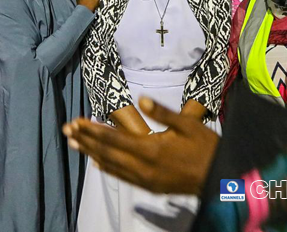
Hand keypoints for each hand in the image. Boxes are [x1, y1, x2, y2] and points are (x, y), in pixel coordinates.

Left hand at [63, 97, 219, 194]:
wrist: (219, 179)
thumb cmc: (205, 148)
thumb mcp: (188, 125)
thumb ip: (163, 113)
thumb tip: (142, 99)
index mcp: (151, 148)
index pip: (114, 138)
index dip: (93, 129)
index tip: (77, 122)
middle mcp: (143, 166)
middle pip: (107, 152)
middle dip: (86, 140)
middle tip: (67, 131)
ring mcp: (145, 179)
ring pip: (111, 166)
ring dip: (91, 154)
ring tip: (75, 144)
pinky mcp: (149, 187)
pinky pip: (122, 177)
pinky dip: (106, 168)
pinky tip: (97, 163)